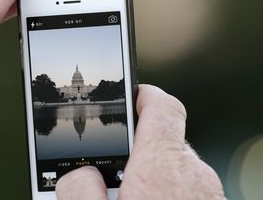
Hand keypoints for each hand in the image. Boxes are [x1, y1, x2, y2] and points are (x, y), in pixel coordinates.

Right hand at [55, 85, 224, 199]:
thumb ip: (79, 187)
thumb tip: (81, 173)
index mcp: (162, 168)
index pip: (160, 106)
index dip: (140, 94)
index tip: (126, 95)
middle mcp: (193, 177)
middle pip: (158, 145)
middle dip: (129, 156)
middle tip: (103, 181)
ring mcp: (206, 196)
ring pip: (168, 173)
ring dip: (145, 182)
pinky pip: (181, 193)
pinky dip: (162, 196)